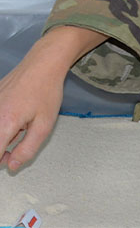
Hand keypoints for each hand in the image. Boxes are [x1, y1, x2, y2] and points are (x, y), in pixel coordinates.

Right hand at [0, 27, 105, 170]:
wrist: (43, 62)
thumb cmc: (46, 90)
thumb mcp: (44, 125)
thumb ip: (27, 150)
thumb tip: (11, 165)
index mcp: (3, 123)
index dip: (1, 161)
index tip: (10, 159)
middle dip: (0, 150)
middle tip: (17, 143)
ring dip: (1, 136)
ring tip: (18, 126)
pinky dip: (1, 123)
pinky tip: (13, 116)